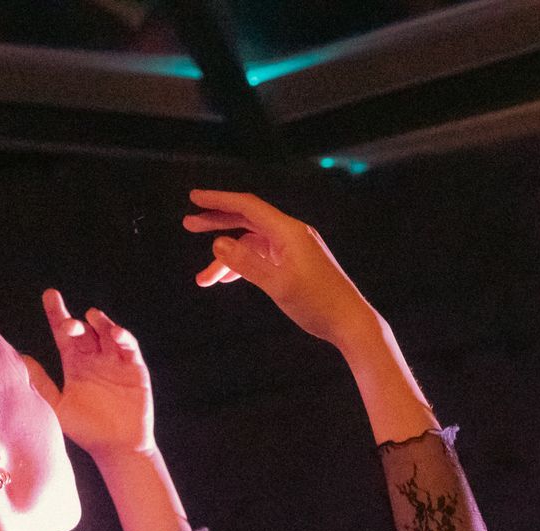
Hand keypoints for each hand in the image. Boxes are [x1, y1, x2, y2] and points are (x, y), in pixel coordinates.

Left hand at [33, 289, 155, 458]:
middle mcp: (95, 359)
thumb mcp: (58, 406)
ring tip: (93, 317)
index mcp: (75, 364)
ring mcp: (116, 363)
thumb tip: (20, 358)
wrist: (117, 448)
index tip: (50, 296)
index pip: (64, 333)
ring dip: (102, 322)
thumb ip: (41, 383)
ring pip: (108, 333)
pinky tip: (115, 334)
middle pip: (86, 329)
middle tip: (68, 324)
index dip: (57, 313)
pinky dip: (124, 338)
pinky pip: (130, 348)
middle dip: (76, 322)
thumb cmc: (87, 430)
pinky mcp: (135, 369)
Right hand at [182, 189, 378, 346]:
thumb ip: (247, 263)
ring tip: (204, 279)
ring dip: (228, 258)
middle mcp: (292, 234)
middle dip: (217, 222)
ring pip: (252, 244)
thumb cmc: (318, 304)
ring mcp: (295, 249)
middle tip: (188, 224)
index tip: (194, 198)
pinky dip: (245, 265)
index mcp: (289, 232)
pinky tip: (228, 280)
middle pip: (247, 219)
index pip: (248, 206)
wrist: (351, 323)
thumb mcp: (278, 285)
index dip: (219, 200)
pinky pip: (263, 257)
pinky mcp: (297, 264)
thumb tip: (218, 244)